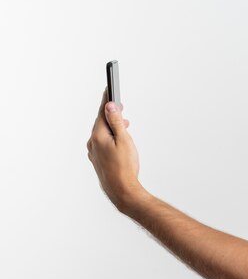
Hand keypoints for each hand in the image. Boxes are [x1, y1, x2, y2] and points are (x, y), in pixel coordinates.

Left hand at [87, 89, 144, 210]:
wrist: (122, 190)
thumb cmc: (125, 166)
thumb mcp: (124, 140)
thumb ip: (116, 122)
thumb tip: (110, 106)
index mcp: (98, 135)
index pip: (102, 112)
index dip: (107, 100)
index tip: (109, 88)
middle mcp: (92, 143)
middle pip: (101, 122)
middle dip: (111, 114)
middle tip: (120, 105)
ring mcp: (93, 152)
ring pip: (102, 133)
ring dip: (112, 126)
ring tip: (124, 123)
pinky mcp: (97, 160)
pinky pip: (102, 143)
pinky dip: (110, 137)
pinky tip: (119, 139)